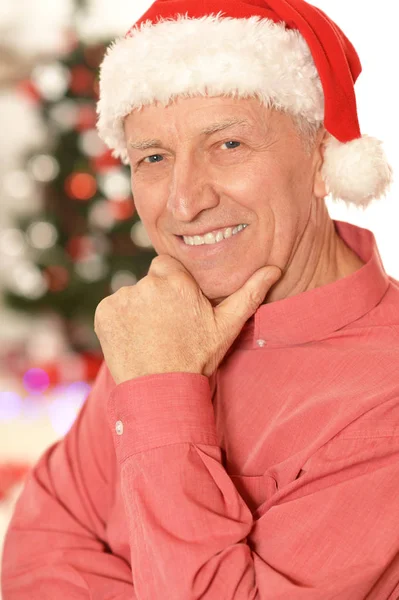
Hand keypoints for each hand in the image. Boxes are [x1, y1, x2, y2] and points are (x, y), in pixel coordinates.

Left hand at [94, 255, 281, 384]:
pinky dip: (119, 320)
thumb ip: (249, 293)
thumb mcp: (227, 326)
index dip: (173, 285)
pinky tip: (134, 339)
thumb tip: (274, 269)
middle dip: (156, 297)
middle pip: (149, 281)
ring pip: (131, 295)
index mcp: (176, 281)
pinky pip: (112, 308)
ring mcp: (122, 298)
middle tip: (166, 326)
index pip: (167, 266)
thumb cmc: (196, 358)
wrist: (161, 391)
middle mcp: (147, 284)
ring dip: (137, 309)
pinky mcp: (104, 313)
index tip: (178, 307)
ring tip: (150, 336)